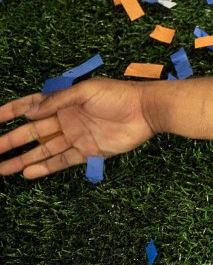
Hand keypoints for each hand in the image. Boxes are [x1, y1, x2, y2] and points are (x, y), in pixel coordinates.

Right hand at [0, 79, 154, 178]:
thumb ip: (58, 101)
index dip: (10, 113)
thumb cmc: (118, 95)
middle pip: (32, 132)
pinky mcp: (88, 151)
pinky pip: (62, 161)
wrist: (147, 111)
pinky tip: (27, 173)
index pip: (30, 106)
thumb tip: (29, 112)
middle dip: (9, 141)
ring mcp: (76, 136)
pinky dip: (44, 168)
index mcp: (64, 101)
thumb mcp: (87, 91)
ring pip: (43, 149)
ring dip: (22, 158)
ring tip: (1, 168)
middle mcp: (66, 119)